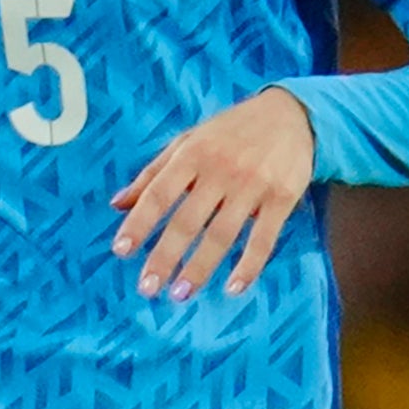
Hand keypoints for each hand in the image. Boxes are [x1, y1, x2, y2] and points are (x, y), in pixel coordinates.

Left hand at [109, 87, 315, 301]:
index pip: (159, 194)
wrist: (290, 115)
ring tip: (180, 293)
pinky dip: (249, 265)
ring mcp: (252, 185)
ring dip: (200, 267)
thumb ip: (153, 173)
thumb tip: (117, 204)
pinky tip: (233, 288)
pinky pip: (263, 238)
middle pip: (187, 220)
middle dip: (165, 256)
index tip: (121, 250)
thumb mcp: (187, 140)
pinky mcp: (281, 198)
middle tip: (147, 287)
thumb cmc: (230, 131)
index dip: (139, 222)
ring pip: (222, 234)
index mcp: (192, 154)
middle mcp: (220, 170)